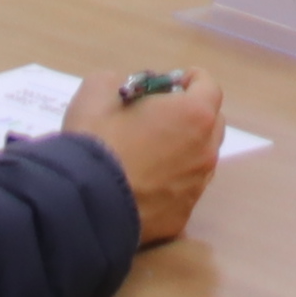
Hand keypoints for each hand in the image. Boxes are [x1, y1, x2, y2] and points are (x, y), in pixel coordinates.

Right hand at [69, 70, 228, 243]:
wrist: (84, 202)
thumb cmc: (96, 139)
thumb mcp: (98, 90)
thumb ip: (121, 83)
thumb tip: (127, 93)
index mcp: (194, 115)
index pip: (209, 87)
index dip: (192, 79)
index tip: (173, 82)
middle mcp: (205, 151)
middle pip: (211, 124)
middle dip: (192, 113)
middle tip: (162, 114)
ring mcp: (196, 188)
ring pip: (199, 160)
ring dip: (183, 149)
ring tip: (151, 150)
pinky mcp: (181, 217)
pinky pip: (182, 191)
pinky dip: (170, 182)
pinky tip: (143, 182)